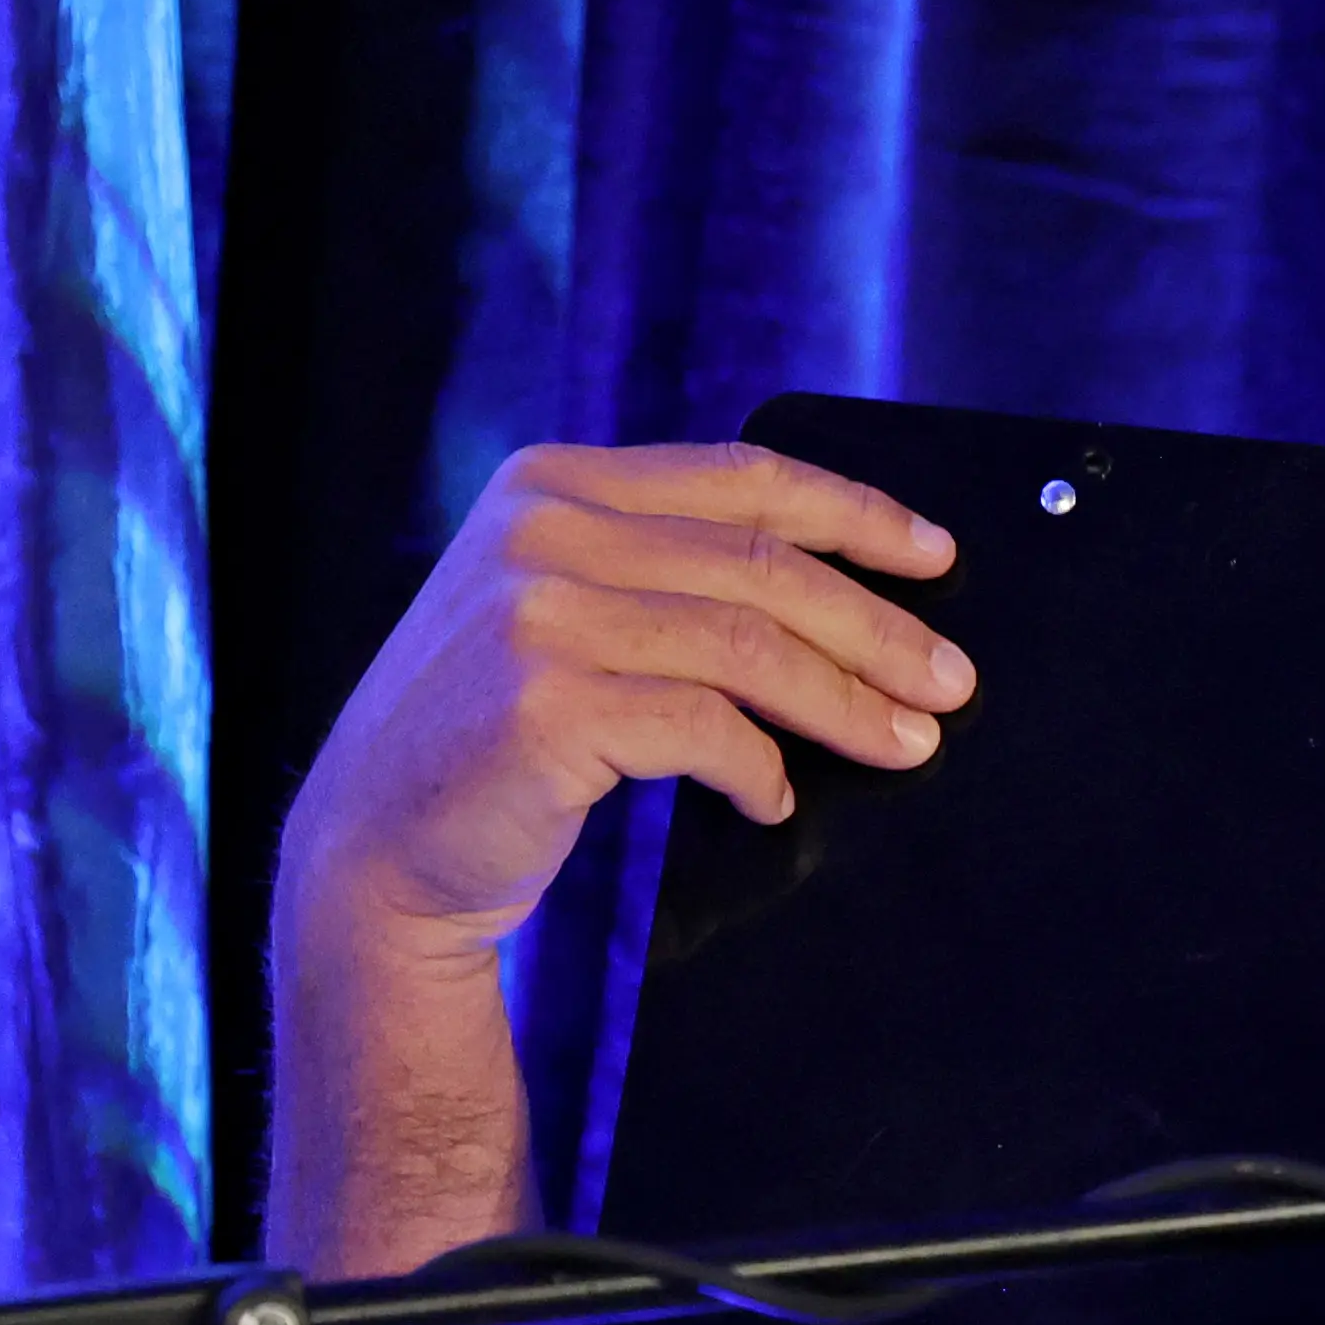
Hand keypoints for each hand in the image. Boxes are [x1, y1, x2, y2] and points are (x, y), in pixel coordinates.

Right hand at [282, 440, 970, 968]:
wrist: (373, 847)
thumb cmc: (490, 738)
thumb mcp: (558, 614)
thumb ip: (656, 574)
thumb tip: (834, 598)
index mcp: (552, 483)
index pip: (740, 478)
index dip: (855, 511)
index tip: (936, 554)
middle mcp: (541, 529)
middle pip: (762, 566)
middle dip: (877, 629)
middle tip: (950, 682)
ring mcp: (538, 612)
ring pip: (749, 645)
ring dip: (847, 704)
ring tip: (907, 743)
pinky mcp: (546, 702)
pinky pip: (706, 729)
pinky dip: (761, 768)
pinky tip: (776, 798)